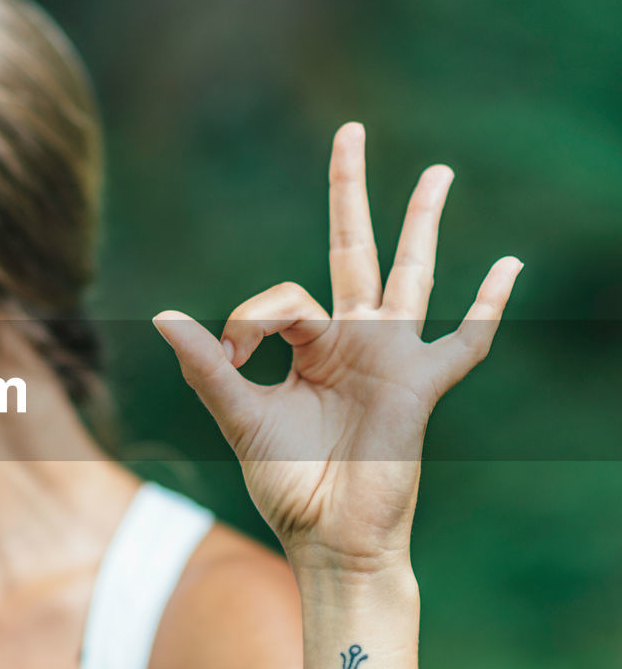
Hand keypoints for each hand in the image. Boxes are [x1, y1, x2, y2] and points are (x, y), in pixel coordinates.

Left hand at [152, 122, 522, 580]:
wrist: (328, 537)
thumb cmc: (286, 481)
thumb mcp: (239, 415)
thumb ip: (207, 366)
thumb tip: (161, 315)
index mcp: (307, 344)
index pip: (280, 297)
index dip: (249, 321)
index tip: (233, 362)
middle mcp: (352, 338)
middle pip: (353, 247)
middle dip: (349, 191)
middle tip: (348, 130)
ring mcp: (392, 357)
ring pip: (410, 272)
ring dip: (421, 222)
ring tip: (436, 173)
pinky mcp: (420, 384)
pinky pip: (464, 340)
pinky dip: (487, 306)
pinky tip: (507, 266)